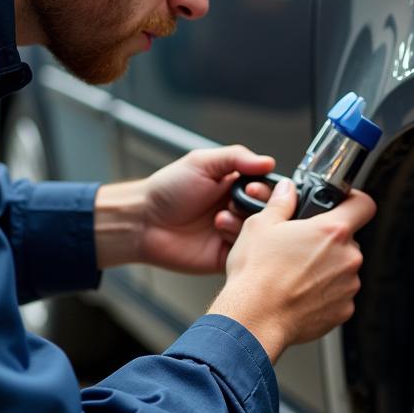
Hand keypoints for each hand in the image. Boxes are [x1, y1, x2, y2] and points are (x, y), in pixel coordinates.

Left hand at [94, 146, 275, 272]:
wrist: (143, 221)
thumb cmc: (167, 190)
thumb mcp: (202, 163)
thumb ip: (237, 157)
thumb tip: (268, 161)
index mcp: (236, 186)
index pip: (267, 188)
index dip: (265, 189)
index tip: (251, 187)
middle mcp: (238, 209)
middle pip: (270, 211)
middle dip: (256, 207)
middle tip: (235, 204)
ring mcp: (234, 233)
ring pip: (261, 233)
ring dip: (242, 223)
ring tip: (219, 220)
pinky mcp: (227, 255)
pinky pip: (248, 253)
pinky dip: (238, 242)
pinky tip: (218, 232)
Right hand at [208, 179, 376, 360]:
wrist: (254, 319)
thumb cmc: (257, 275)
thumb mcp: (261, 226)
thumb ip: (281, 203)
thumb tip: (287, 191)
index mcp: (332, 231)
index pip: (364, 205)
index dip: (354, 201)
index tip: (344, 204)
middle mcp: (348, 258)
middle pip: (348, 239)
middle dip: (329, 241)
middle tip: (303, 246)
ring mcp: (348, 286)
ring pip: (344, 268)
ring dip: (327, 268)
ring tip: (297, 273)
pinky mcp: (343, 310)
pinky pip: (339, 294)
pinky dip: (325, 293)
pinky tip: (300, 293)